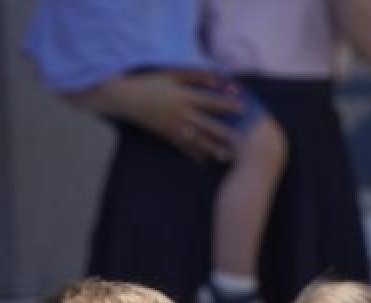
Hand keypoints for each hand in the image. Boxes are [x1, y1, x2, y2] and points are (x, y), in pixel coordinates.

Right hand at [111, 69, 241, 161]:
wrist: (127, 98)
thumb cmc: (151, 82)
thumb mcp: (173, 74)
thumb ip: (196, 76)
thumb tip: (218, 78)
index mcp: (184, 96)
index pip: (210, 101)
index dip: (227, 105)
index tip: (243, 109)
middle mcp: (180, 114)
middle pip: (207, 124)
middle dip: (224, 132)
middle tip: (241, 140)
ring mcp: (173, 126)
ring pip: (196, 139)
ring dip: (212, 148)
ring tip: (226, 155)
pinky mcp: (166, 134)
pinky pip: (182, 146)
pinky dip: (193, 153)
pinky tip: (204, 160)